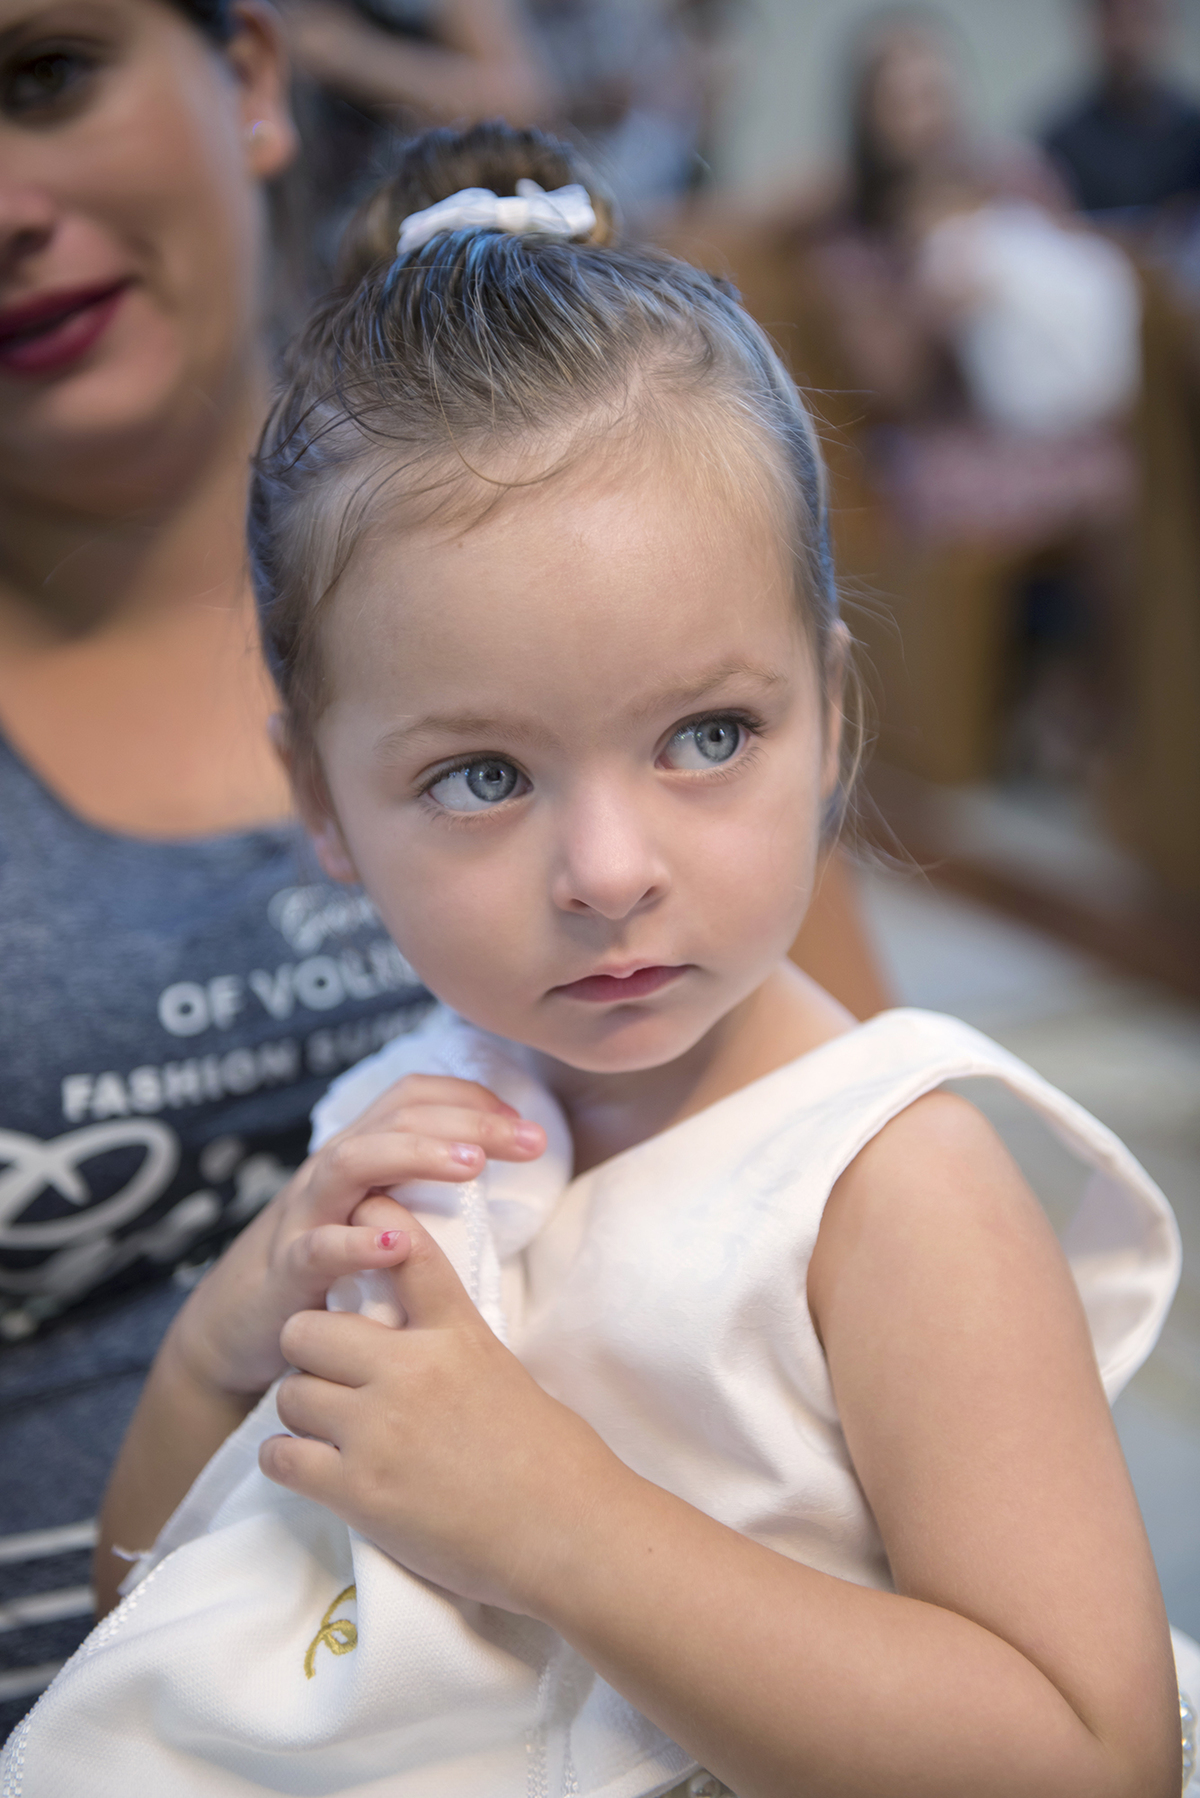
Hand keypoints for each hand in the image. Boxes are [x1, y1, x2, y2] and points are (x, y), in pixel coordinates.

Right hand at [168, 1076, 545, 1400]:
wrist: (238, 1326)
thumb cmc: (326, 1269)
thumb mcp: (376, 1214)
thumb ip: (423, 1188)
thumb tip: (496, 1168)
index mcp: (360, 1153)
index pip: (414, 1097)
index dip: (472, 1098)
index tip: (527, 1125)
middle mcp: (331, 1171)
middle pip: (397, 1119)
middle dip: (468, 1122)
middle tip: (531, 1140)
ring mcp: (306, 1215)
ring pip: (353, 1162)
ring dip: (416, 1155)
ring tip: (472, 1167)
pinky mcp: (288, 1270)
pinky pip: (317, 1249)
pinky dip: (357, 1244)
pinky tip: (398, 1245)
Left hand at [261, 1205, 620, 1614]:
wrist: (570, 1532)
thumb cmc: (554, 1459)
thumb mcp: (502, 1373)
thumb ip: (450, 1346)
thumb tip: (409, 1340)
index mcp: (457, 1333)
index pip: (404, 1251)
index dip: (371, 1220)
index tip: (357, 1212)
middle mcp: (411, 1370)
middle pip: (308, 1329)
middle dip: (310, 1350)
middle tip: (329, 1373)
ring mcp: (380, 1430)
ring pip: (291, 1393)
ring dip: (302, 1412)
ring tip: (327, 1430)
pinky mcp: (359, 1490)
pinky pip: (283, 1457)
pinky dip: (289, 1461)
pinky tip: (311, 1467)